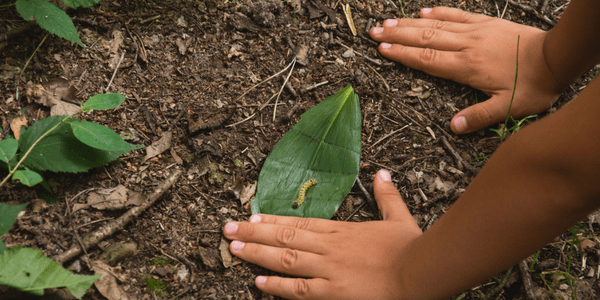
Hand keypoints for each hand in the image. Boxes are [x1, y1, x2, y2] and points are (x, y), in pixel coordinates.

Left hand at [223, 170, 421, 298]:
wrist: (421, 272)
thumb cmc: (411, 248)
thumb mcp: (399, 217)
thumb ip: (387, 195)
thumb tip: (382, 172)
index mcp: (341, 231)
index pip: (299, 223)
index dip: (272, 221)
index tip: (251, 216)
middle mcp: (329, 247)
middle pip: (285, 238)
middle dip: (253, 233)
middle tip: (227, 229)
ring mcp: (329, 269)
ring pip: (285, 259)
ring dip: (257, 253)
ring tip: (233, 248)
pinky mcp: (333, 292)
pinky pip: (299, 289)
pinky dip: (277, 286)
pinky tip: (257, 282)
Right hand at [369, 7, 562, 133]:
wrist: (555, 58)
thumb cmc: (532, 86)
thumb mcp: (507, 109)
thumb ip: (478, 117)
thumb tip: (451, 127)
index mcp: (467, 67)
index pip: (427, 59)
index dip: (403, 54)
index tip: (382, 49)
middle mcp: (466, 46)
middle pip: (425, 39)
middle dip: (397, 35)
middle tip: (374, 32)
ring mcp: (475, 32)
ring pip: (436, 25)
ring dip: (410, 23)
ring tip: (388, 22)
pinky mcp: (485, 23)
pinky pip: (457, 14)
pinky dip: (438, 11)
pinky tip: (424, 10)